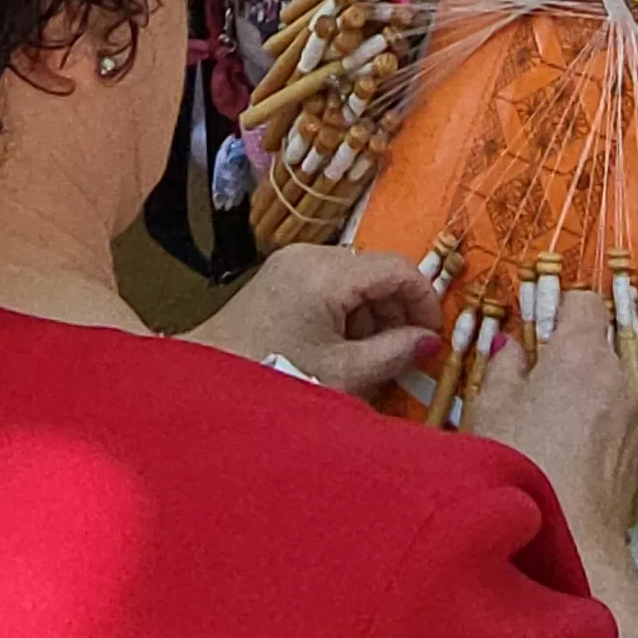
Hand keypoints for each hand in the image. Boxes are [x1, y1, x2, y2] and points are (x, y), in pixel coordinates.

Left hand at [184, 245, 442, 394]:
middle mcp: (310, 255)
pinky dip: (349, 313)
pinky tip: (344, 350)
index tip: (434, 340)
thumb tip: (431, 341)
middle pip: (377, 270)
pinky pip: (332, 285)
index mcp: (326, 271)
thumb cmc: (274, 377)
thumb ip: (395, 353)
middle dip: (399, 312)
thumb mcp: (343, 373)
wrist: (203, 382)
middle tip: (407, 354)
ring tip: (375, 359)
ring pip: (356, 278)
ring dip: (375, 315)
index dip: (426, 301)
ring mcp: (292, 263)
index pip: (399, 268)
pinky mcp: (281, 277)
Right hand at [459, 295, 637, 547]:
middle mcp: (619, 377)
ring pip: (609, 385)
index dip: (559, 311)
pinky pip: (617, 421)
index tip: (535, 332)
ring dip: (583, 394)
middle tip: (530, 385)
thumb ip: (503, 366)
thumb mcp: (490, 407)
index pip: (584, 301)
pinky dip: (596, 427)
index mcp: (582, 354)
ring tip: (545, 429)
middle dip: (568, 357)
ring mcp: (635, 416)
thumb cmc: (520, 466)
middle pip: (598, 345)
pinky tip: (566, 458)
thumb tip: (512, 347)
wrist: (567, 543)